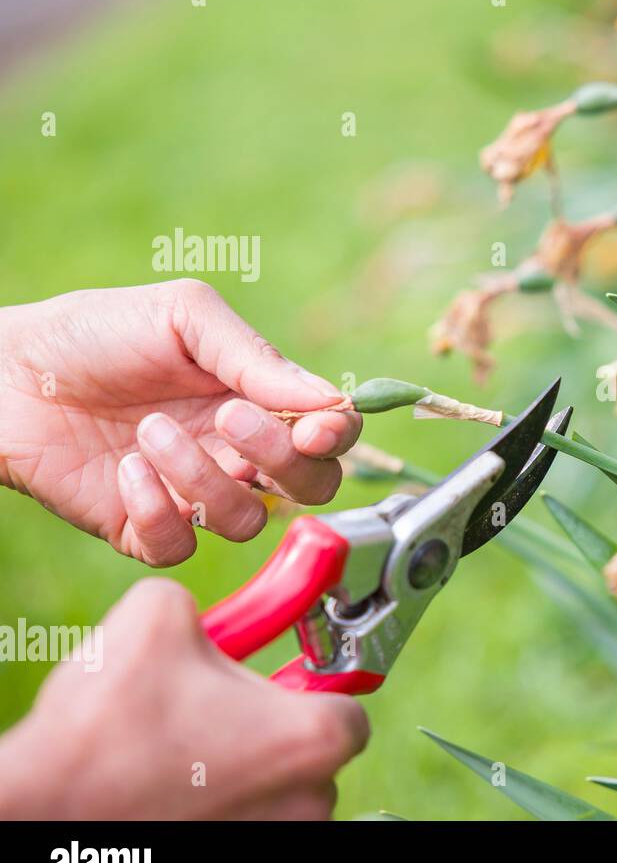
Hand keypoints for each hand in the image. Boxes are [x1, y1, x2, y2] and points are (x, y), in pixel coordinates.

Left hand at [0, 279, 361, 564]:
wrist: (2, 369)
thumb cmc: (94, 332)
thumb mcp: (183, 316)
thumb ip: (258, 358)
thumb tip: (332, 402)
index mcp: (259, 399)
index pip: (332, 433)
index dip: (336, 436)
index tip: (312, 426)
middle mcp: (237, 451)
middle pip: (310, 487)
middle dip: (280, 459)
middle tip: (228, 418)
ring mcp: (192, 493)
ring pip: (245, 521)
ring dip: (202, 476)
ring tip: (148, 431)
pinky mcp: (143, 528)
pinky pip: (179, 546)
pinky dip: (157, 511)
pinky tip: (126, 471)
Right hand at [0, 579, 368, 818]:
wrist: (43, 810)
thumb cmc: (108, 724)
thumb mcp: (161, 616)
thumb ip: (215, 606)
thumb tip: (211, 613)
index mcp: (314, 736)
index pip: (349, 703)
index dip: (315, 681)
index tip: (288, 672)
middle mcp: (310, 799)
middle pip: (314, 752)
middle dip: (272, 725)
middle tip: (220, 709)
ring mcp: (278, 840)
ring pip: (280, 792)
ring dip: (244, 767)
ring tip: (184, 750)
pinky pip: (246, 821)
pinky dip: (219, 804)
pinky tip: (172, 786)